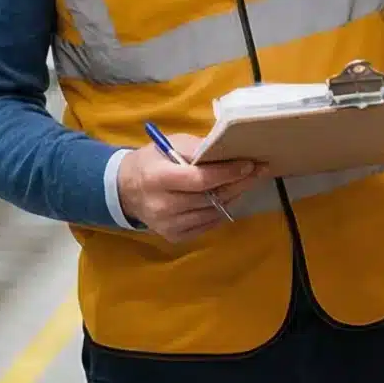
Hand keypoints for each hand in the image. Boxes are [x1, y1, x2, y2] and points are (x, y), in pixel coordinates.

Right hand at [116, 134, 267, 244]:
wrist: (126, 190)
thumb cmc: (151, 162)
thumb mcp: (168, 145)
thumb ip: (196, 149)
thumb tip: (228, 150)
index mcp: (158, 179)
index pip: (200, 179)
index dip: (227, 173)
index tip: (249, 164)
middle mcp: (163, 206)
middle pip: (210, 197)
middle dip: (237, 183)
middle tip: (257, 171)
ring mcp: (169, 225)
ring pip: (213, 212)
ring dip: (232, 197)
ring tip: (245, 182)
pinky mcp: (174, 236)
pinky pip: (207, 225)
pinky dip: (220, 211)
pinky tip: (227, 198)